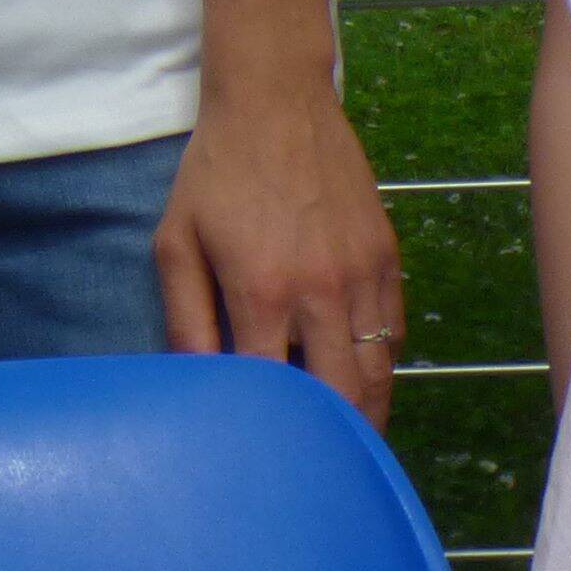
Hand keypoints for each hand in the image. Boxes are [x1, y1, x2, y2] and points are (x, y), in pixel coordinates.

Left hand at [154, 78, 402, 423]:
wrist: (275, 100)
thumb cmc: (215, 173)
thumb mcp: (177, 242)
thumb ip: (185, 317)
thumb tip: (194, 382)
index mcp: (262, 293)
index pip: (275, 391)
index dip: (271, 430)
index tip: (264, 457)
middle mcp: (322, 292)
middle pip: (344, 398)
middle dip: (334, 441)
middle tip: (322, 470)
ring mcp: (363, 275)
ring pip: (380, 372)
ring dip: (366, 411)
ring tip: (348, 439)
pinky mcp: (388, 256)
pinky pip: (393, 331)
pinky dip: (380, 362)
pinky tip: (360, 373)